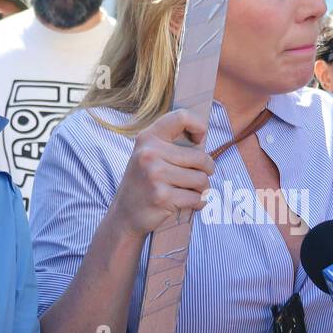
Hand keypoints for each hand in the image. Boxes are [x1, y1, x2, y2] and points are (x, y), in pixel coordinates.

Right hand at [109, 109, 215, 237]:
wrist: (124, 215)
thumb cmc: (144, 183)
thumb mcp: (149, 155)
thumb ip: (170, 143)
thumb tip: (204, 134)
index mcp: (148, 138)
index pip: (181, 117)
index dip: (199, 126)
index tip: (200, 139)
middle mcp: (150, 153)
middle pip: (200, 157)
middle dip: (207, 169)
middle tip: (202, 176)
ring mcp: (155, 175)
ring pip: (201, 179)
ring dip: (202, 188)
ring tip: (193, 191)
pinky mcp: (162, 196)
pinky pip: (196, 198)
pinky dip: (198, 202)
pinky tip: (189, 203)